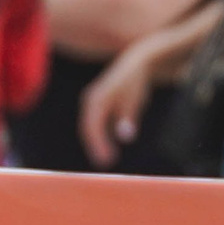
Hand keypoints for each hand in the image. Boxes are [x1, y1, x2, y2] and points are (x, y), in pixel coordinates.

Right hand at [79, 43, 155, 166]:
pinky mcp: (98, 104)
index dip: (97, 144)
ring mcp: (92, 101)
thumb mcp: (136, 99)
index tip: (105, 160)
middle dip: (95, 146)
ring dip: (96, 142)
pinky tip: (109, 146)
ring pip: (90, 126)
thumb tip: (125, 137)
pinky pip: (96, 123)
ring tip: (106, 158)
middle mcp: (90, 100)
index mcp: (97, 99)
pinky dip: (100, 135)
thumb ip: (129, 117)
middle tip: (104, 163)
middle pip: (87, 127)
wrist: (137, 61)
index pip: (91, 126)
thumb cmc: (136, 81)